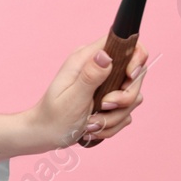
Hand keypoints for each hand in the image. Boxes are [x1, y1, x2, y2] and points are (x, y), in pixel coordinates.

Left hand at [28, 38, 148, 149]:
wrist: (45, 136)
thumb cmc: (53, 117)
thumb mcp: (72, 98)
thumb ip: (90, 76)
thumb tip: (105, 55)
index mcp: (87, 60)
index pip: (125, 45)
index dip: (136, 58)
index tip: (129, 76)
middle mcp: (99, 69)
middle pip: (135, 76)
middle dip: (124, 98)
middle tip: (103, 106)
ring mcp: (106, 86)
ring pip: (132, 98)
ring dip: (114, 117)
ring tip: (91, 123)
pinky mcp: (110, 102)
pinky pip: (125, 113)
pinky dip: (111, 125)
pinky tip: (93, 128)